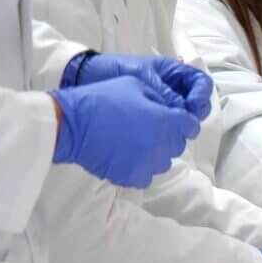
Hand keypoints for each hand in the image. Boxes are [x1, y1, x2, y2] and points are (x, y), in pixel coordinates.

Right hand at [50, 76, 201, 188]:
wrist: (71, 124)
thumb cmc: (102, 99)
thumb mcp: (137, 86)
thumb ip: (161, 98)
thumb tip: (171, 108)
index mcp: (168, 121)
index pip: (190, 126)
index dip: (183, 122)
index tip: (173, 121)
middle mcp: (162, 144)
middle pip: (177, 144)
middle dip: (168, 137)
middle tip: (148, 129)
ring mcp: (148, 163)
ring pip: (163, 162)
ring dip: (154, 153)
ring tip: (135, 144)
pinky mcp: (132, 177)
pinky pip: (146, 176)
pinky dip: (139, 169)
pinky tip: (126, 158)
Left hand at [69, 52, 213, 120]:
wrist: (84, 77)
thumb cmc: (113, 68)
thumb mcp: (141, 76)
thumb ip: (164, 92)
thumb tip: (183, 111)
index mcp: (173, 73)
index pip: (201, 84)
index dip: (202, 96)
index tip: (193, 108)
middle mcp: (172, 89)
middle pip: (196, 103)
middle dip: (193, 114)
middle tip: (184, 124)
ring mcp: (161, 103)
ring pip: (182, 117)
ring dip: (181, 125)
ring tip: (171, 132)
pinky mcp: (150, 117)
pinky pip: (165, 125)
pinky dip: (166, 132)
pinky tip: (160, 137)